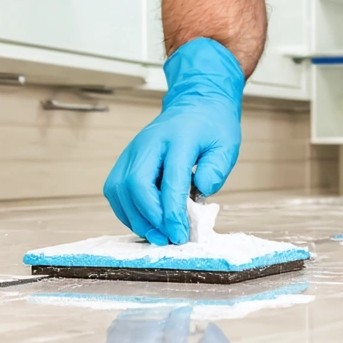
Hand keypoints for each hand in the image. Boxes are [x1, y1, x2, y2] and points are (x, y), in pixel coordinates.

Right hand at [104, 38, 243, 244]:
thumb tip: (201, 190)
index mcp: (177, 137)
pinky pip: (115, 190)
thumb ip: (217, 167)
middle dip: (150, 218)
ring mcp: (132, 151)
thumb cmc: (211, 127)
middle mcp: (148, 143)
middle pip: (135, 184)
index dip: (172, 211)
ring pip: (120, 189)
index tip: (180, 235)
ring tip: (157, 236)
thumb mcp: (227, 143)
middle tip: (168, 239)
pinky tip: (144, 224)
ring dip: (136, 218)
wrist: (194, 104)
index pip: (170, 178)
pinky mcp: (124, 160)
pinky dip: (126, 211)